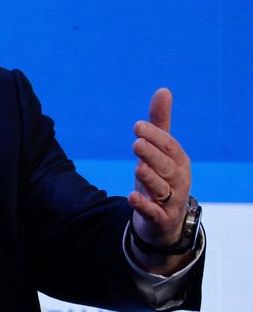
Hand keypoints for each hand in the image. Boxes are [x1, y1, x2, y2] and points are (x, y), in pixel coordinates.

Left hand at [128, 88, 192, 272]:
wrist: (165, 221)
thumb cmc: (161, 178)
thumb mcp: (159, 151)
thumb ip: (159, 123)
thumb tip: (163, 90)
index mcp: (179, 162)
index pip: (170, 147)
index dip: (155, 137)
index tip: (137, 126)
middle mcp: (178, 181)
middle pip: (167, 167)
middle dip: (152, 155)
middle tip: (136, 144)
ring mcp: (171, 202)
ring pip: (161, 189)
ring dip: (150, 178)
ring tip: (138, 167)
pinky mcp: (160, 219)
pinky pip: (153, 213)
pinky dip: (144, 205)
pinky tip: (132, 197)